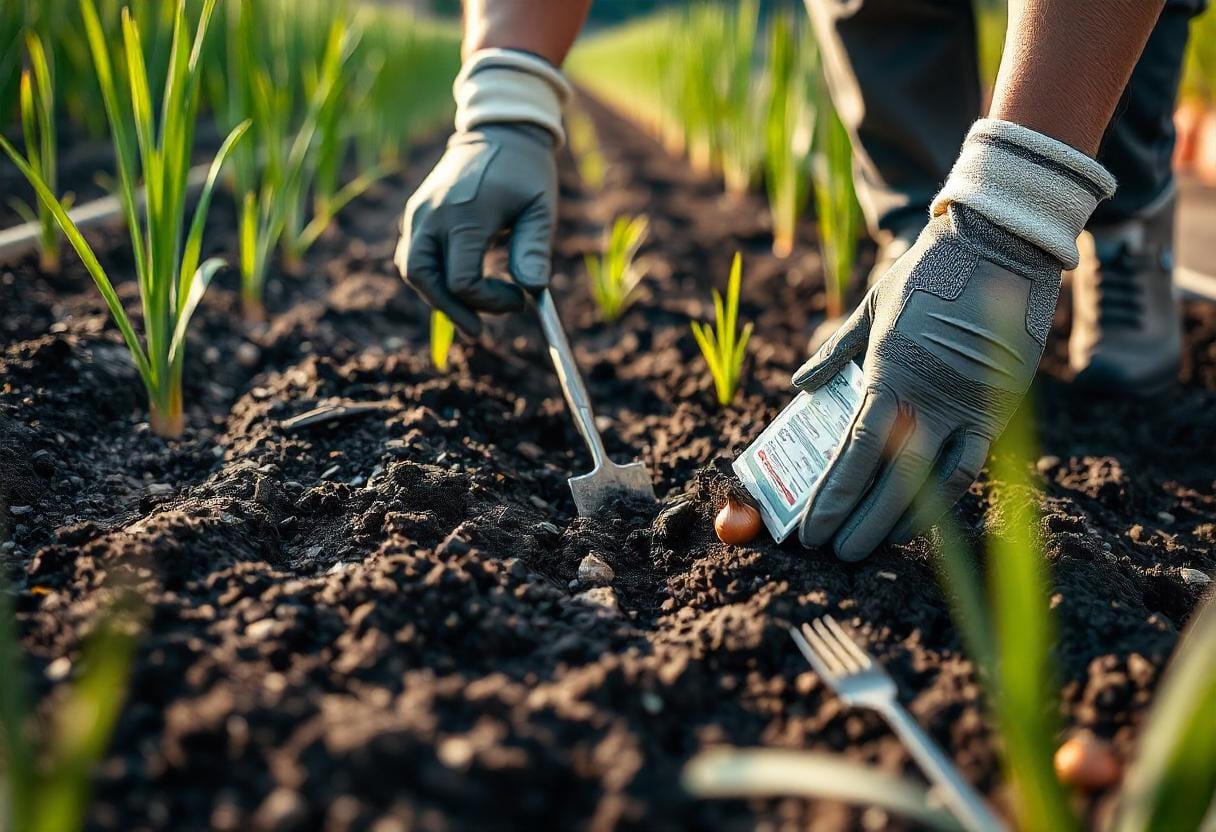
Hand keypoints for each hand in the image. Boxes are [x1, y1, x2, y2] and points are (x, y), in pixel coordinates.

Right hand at [395, 123, 556, 334]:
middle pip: (425, 279)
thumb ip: (534, 250)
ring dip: (439, 296)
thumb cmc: (525, 171)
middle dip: (453, 309)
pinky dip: (432, 277)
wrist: (499, 129)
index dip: (490, 301)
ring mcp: (418, 212)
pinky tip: (458, 286)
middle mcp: (432, 215)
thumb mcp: (540, 209)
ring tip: (470, 311)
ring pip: (412, 270)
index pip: (462, 281)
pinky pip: (413, 255)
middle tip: (480, 329)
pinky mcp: (416, 212)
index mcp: (464, 214)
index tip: (520, 299)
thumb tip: (532, 291)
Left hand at [792, 204, 1060, 559]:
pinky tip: (921, 516)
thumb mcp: (871, 306)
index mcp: (890, 373)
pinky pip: (971, 465)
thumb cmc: (925, 272)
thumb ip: (836, 353)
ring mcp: (970, 407)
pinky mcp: (1000, 407)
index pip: (854, 453)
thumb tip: (800, 386)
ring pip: (935, 485)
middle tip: (832, 552)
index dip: (831, 498)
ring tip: (872, 545)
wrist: (1001, 244)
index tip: (807, 529)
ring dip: (902, 522)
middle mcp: (930, 399)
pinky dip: (945, 496)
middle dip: (858, 523)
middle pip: (890, 481)